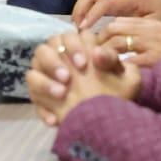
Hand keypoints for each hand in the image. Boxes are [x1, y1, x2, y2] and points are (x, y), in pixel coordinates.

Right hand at [25, 30, 140, 125]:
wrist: (112, 124)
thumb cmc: (119, 96)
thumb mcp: (128, 80)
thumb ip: (113, 60)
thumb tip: (96, 52)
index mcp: (79, 50)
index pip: (68, 37)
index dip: (74, 46)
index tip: (83, 64)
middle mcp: (60, 61)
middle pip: (45, 48)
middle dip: (54, 61)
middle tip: (68, 78)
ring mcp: (47, 78)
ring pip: (33, 70)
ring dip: (44, 82)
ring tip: (61, 95)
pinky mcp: (41, 98)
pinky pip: (33, 96)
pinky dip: (43, 108)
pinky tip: (55, 120)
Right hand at [72, 0, 160, 28]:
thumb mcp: (155, 26)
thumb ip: (138, 32)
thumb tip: (119, 44)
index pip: (105, 1)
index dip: (92, 14)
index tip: (83, 30)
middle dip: (80, 10)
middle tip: (76, 29)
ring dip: (80, 8)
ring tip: (77, 27)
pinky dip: (84, 7)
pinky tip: (83, 23)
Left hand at [94, 17, 160, 68]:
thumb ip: (140, 36)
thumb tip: (116, 43)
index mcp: (148, 24)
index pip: (116, 23)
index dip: (100, 35)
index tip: (92, 47)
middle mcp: (147, 30)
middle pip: (112, 30)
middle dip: (97, 43)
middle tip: (88, 57)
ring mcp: (151, 44)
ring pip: (117, 44)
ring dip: (103, 55)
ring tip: (95, 67)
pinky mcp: (155, 58)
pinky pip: (130, 62)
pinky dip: (119, 68)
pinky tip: (112, 76)